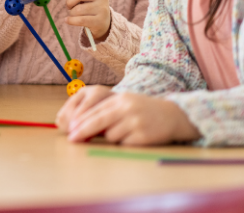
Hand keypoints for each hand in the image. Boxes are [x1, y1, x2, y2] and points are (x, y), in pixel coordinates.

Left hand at [58, 86, 200, 144]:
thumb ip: (106, 112)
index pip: (95, 110)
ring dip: (112, 138)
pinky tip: (134, 137)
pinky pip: (124, 144)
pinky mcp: (144, 136)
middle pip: (98, 121)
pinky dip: (124, 143)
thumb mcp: (125, 104)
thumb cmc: (143, 110)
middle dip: (83, 131)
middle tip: (72, 139)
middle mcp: (127, 108)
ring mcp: (136, 122)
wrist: (173, 116)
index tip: (70, 130)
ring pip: (111, 136)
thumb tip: (82, 127)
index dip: (81, 121)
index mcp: (120, 99)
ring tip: (125, 132)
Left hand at [60, 0, 110, 40]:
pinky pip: (80, 20)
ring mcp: (102, 8)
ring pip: (78, 10)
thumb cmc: (90, 5)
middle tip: (69, 6)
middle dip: (69, 2)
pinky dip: (71, 21)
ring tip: (74, 14)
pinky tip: (68, 20)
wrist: (103, 22)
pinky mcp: (100, 21)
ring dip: (71, 13)